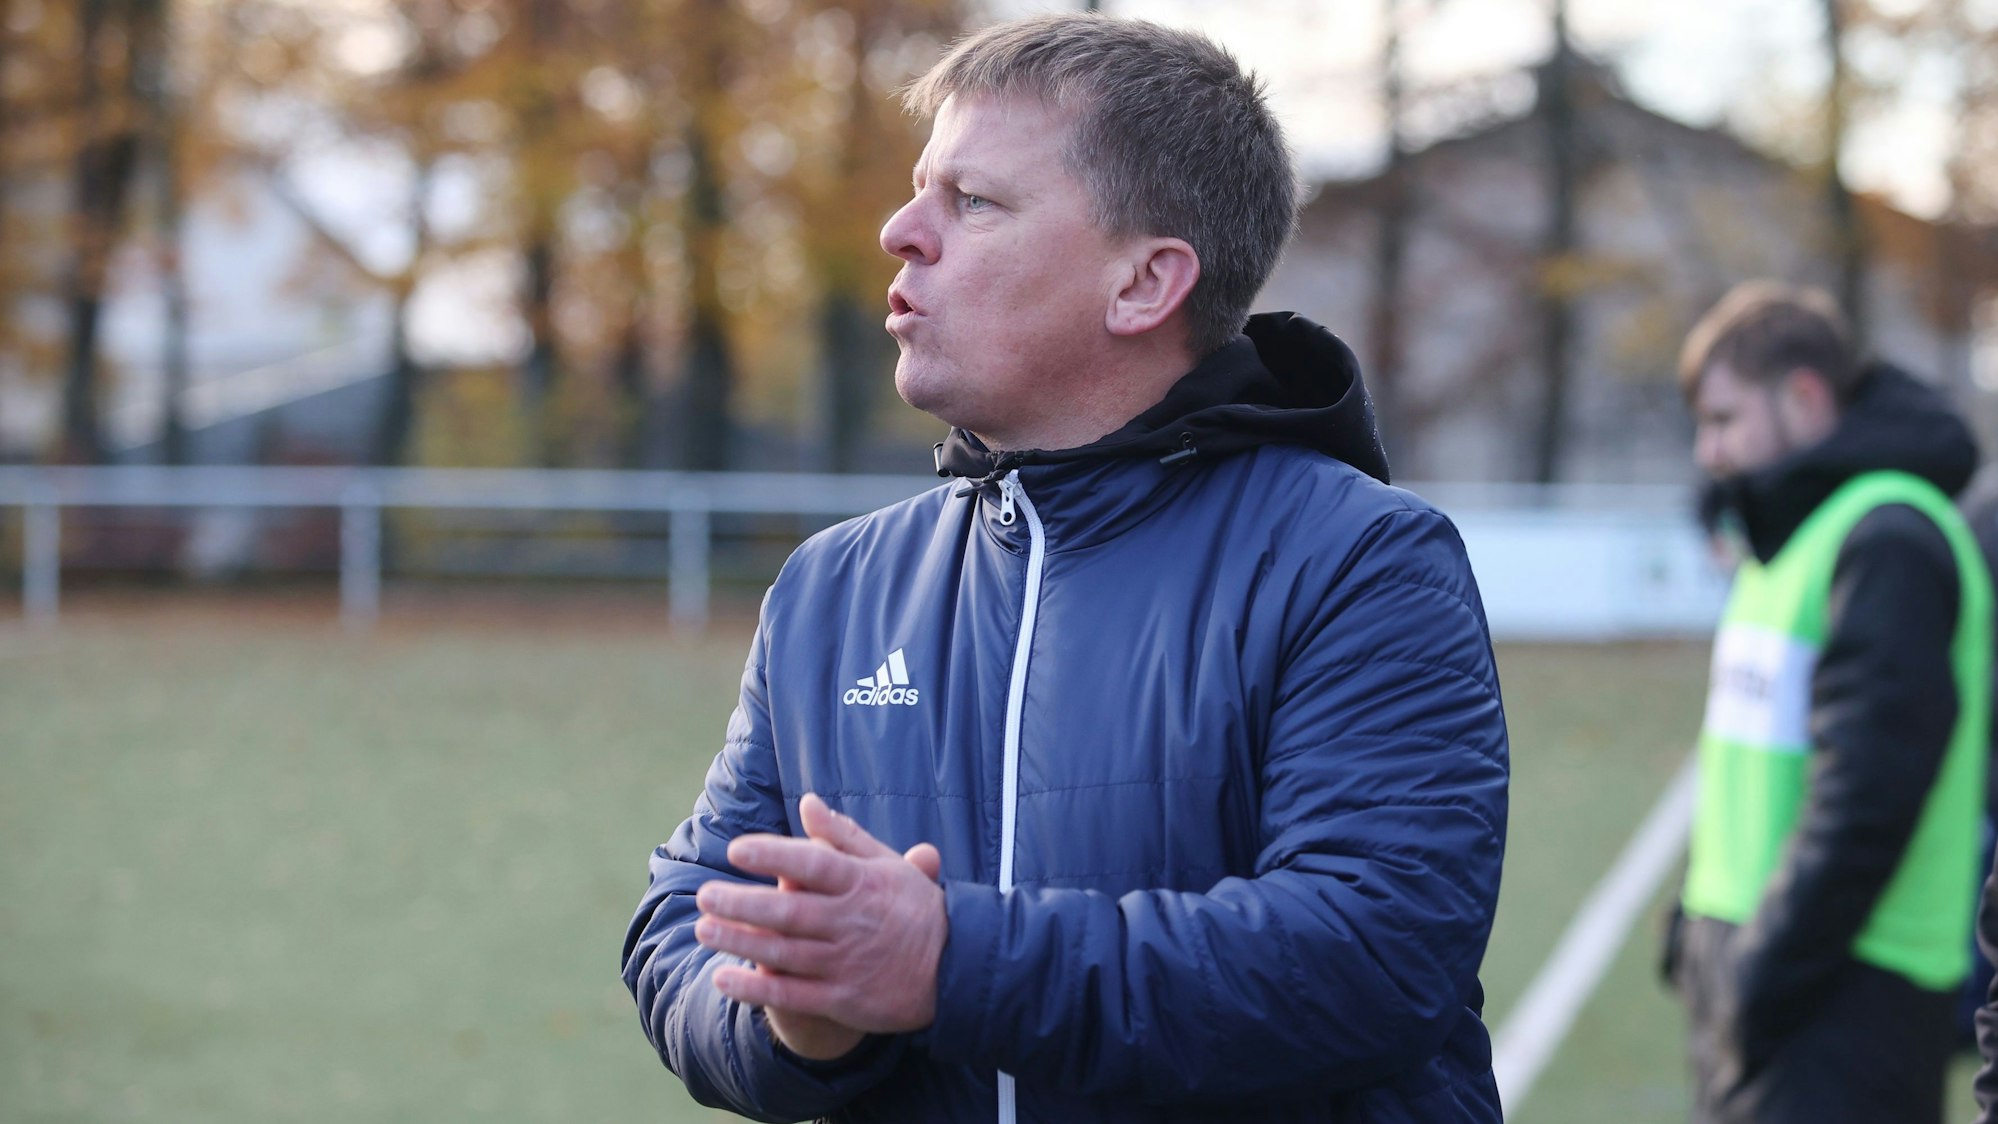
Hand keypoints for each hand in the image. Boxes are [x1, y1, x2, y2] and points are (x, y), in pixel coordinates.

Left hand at [696, 793, 946, 1056]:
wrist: (954, 970)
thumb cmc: (913, 909)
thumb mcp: (886, 865)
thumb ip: (843, 836)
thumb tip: (808, 803)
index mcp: (862, 884)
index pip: (812, 865)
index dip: (773, 856)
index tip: (737, 851)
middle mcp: (851, 923)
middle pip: (788, 912)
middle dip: (741, 904)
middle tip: (706, 896)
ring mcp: (845, 964)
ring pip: (783, 953)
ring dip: (739, 942)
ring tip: (703, 929)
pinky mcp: (842, 1000)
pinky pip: (791, 995)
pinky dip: (755, 988)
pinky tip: (723, 978)